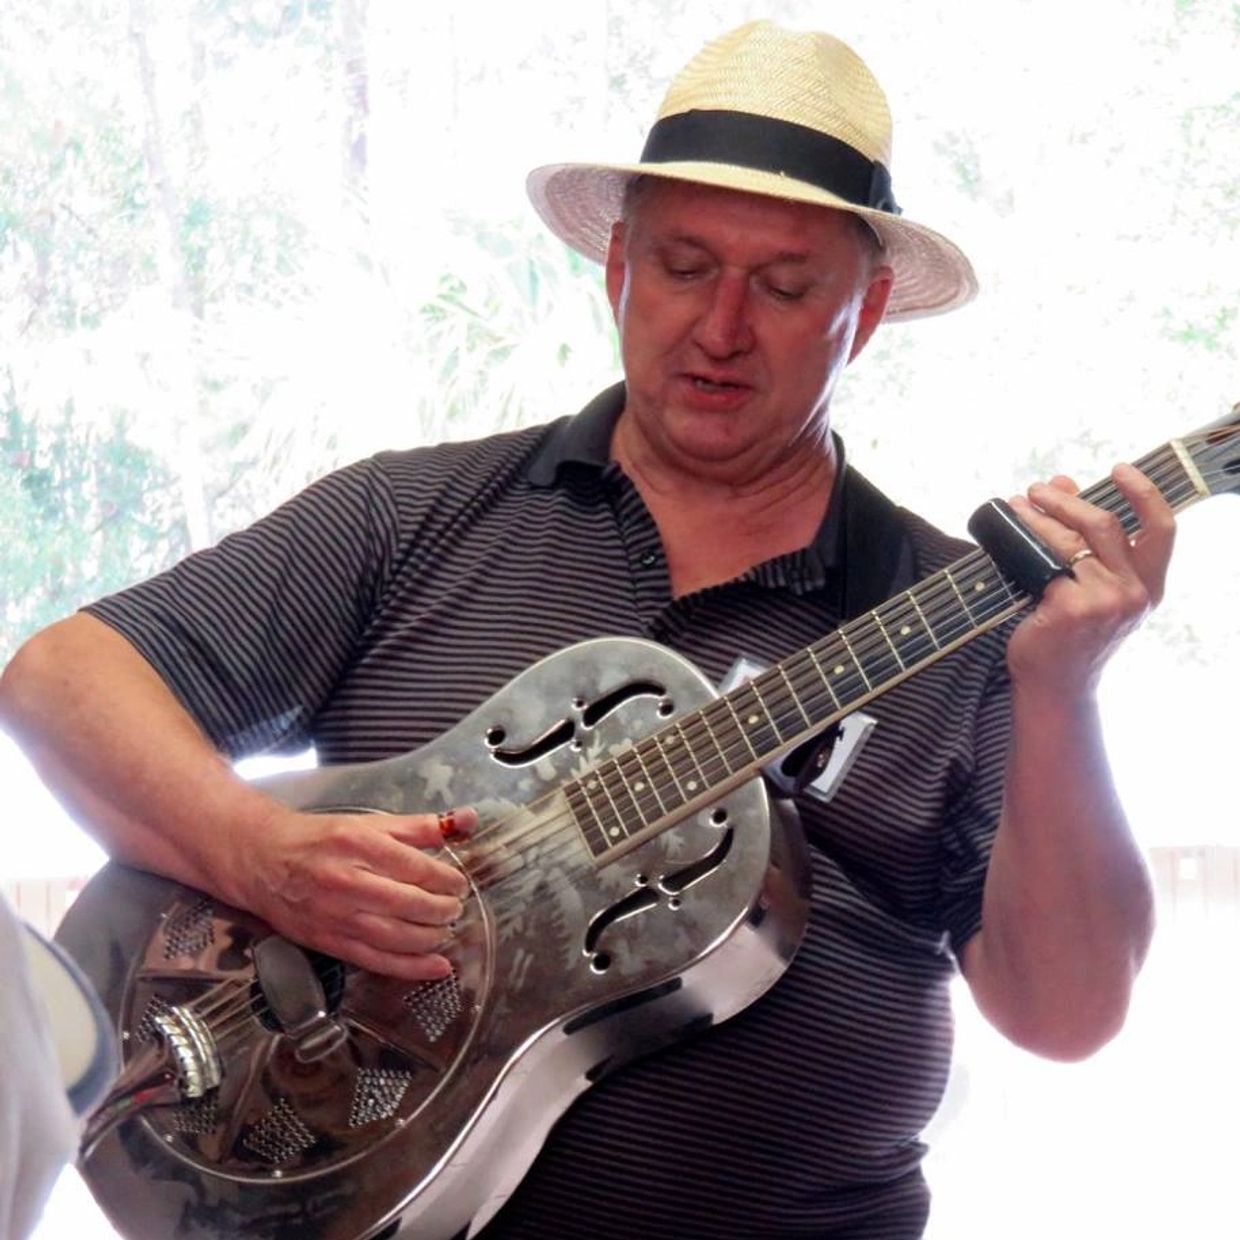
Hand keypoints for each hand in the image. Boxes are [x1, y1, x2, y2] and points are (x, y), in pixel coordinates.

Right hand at [235, 805, 476, 980]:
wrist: (263, 860)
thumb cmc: (320, 839)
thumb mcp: (369, 823)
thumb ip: (419, 826)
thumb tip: (466, 820)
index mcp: (358, 844)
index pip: (416, 868)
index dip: (446, 880)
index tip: (458, 884)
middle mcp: (346, 881)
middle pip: (409, 903)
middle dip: (442, 909)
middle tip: (455, 907)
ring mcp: (336, 916)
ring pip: (396, 936)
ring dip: (431, 937)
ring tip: (446, 929)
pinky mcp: (329, 942)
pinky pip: (377, 961)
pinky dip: (411, 967)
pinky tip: (437, 967)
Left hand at [1004, 463, 1174, 696]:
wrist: (1055, 685)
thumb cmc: (1070, 636)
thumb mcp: (1090, 589)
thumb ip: (1084, 539)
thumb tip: (1063, 483)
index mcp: (1148, 586)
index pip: (1161, 529)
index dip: (1144, 493)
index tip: (1119, 470)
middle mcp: (1134, 593)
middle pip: (1105, 525)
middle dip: (1067, 501)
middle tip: (1037, 491)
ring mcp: (1104, 601)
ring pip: (1069, 541)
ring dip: (1038, 517)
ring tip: (1016, 507)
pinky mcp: (1072, 608)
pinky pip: (1044, 563)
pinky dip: (1024, 544)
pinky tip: (1006, 539)